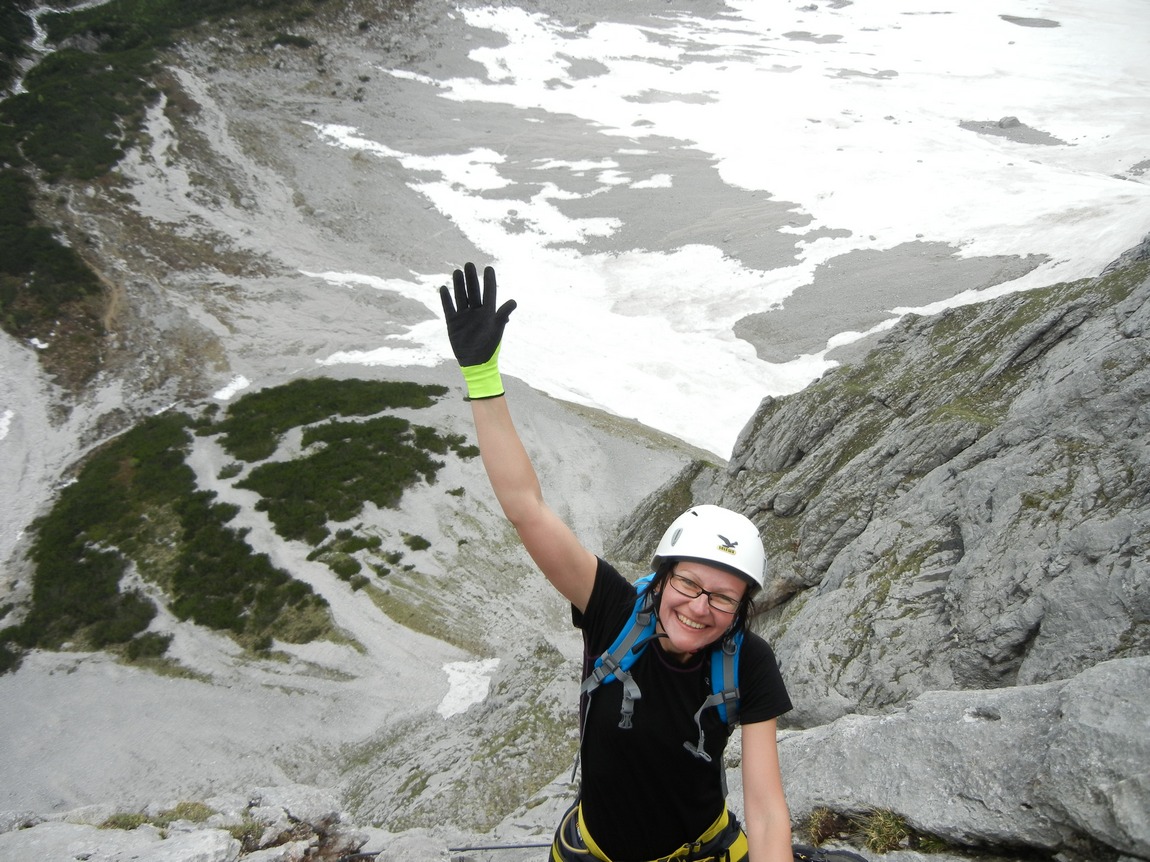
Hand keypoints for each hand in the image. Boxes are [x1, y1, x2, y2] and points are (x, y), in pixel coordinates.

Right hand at [439, 262, 516, 398]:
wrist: (475, 363)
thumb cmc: (489, 347)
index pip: (489, 292)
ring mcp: (464, 316)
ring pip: (461, 296)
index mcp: (489, 312)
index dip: (489, 280)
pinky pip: (449, 308)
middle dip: (471, 278)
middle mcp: (476, 312)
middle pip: (473, 291)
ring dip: (459, 285)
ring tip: (457, 272)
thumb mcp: (496, 330)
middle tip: (469, 264)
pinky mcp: (453, 322)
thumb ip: (502, 315)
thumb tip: (514, 301)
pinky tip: (444, 288)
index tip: (489, 268)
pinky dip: (446, 299)